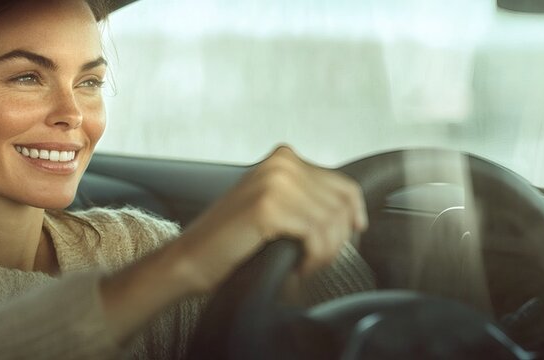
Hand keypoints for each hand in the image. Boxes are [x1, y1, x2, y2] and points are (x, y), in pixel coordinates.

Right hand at [175, 145, 367, 292]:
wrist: (189, 260)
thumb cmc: (232, 243)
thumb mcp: (276, 209)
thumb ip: (308, 200)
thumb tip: (354, 215)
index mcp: (284, 158)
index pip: (345, 186)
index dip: (352, 219)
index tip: (345, 242)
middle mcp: (281, 162)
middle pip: (343, 205)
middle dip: (337, 240)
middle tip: (314, 260)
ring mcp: (274, 181)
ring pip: (332, 222)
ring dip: (324, 252)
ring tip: (303, 264)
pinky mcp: (268, 206)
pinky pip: (316, 235)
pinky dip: (313, 257)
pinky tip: (296, 266)